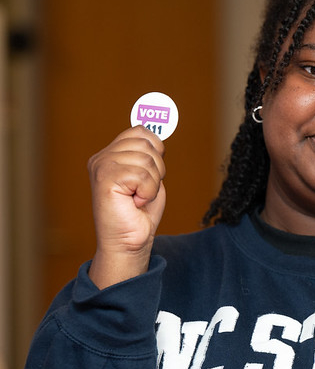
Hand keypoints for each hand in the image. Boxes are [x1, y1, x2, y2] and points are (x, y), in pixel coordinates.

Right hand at [87, 126, 165, 288]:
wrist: (130, 241)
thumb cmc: (140, 212)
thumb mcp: (149, 176)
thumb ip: (149, 153)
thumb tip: (158, 126)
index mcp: (111, 154)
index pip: (141, 131)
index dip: (156, 150)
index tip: (151, 173)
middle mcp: (102, 157)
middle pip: (147, 143)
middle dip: (156, 169)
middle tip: (143, 190)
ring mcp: (101, 166)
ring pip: (147, 159)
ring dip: (152, 183)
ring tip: (138, 197)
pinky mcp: (105, 178)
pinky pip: (143, 175)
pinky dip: (147, 191)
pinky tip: (135, 202)